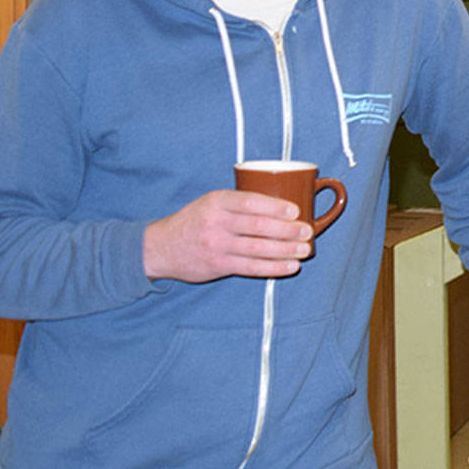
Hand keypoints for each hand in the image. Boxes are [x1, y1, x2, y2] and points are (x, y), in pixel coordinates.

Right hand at [142, 190, 311, 282]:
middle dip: (287, 230)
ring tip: (305, 249)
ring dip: (285, 250)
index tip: (296, 211)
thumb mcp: (212, 203)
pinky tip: (290, 266)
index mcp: (217, 201)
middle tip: (307, 231)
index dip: (275, 207)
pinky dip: (274, 267)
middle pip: (258, 226)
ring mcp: (217, 246)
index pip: (250, 202)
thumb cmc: (195, 221)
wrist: (161, 247)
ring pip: (258, 248)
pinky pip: (251, 267)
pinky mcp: (219, 265)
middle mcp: (216, 223)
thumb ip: (239, 203)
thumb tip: (282, 205)